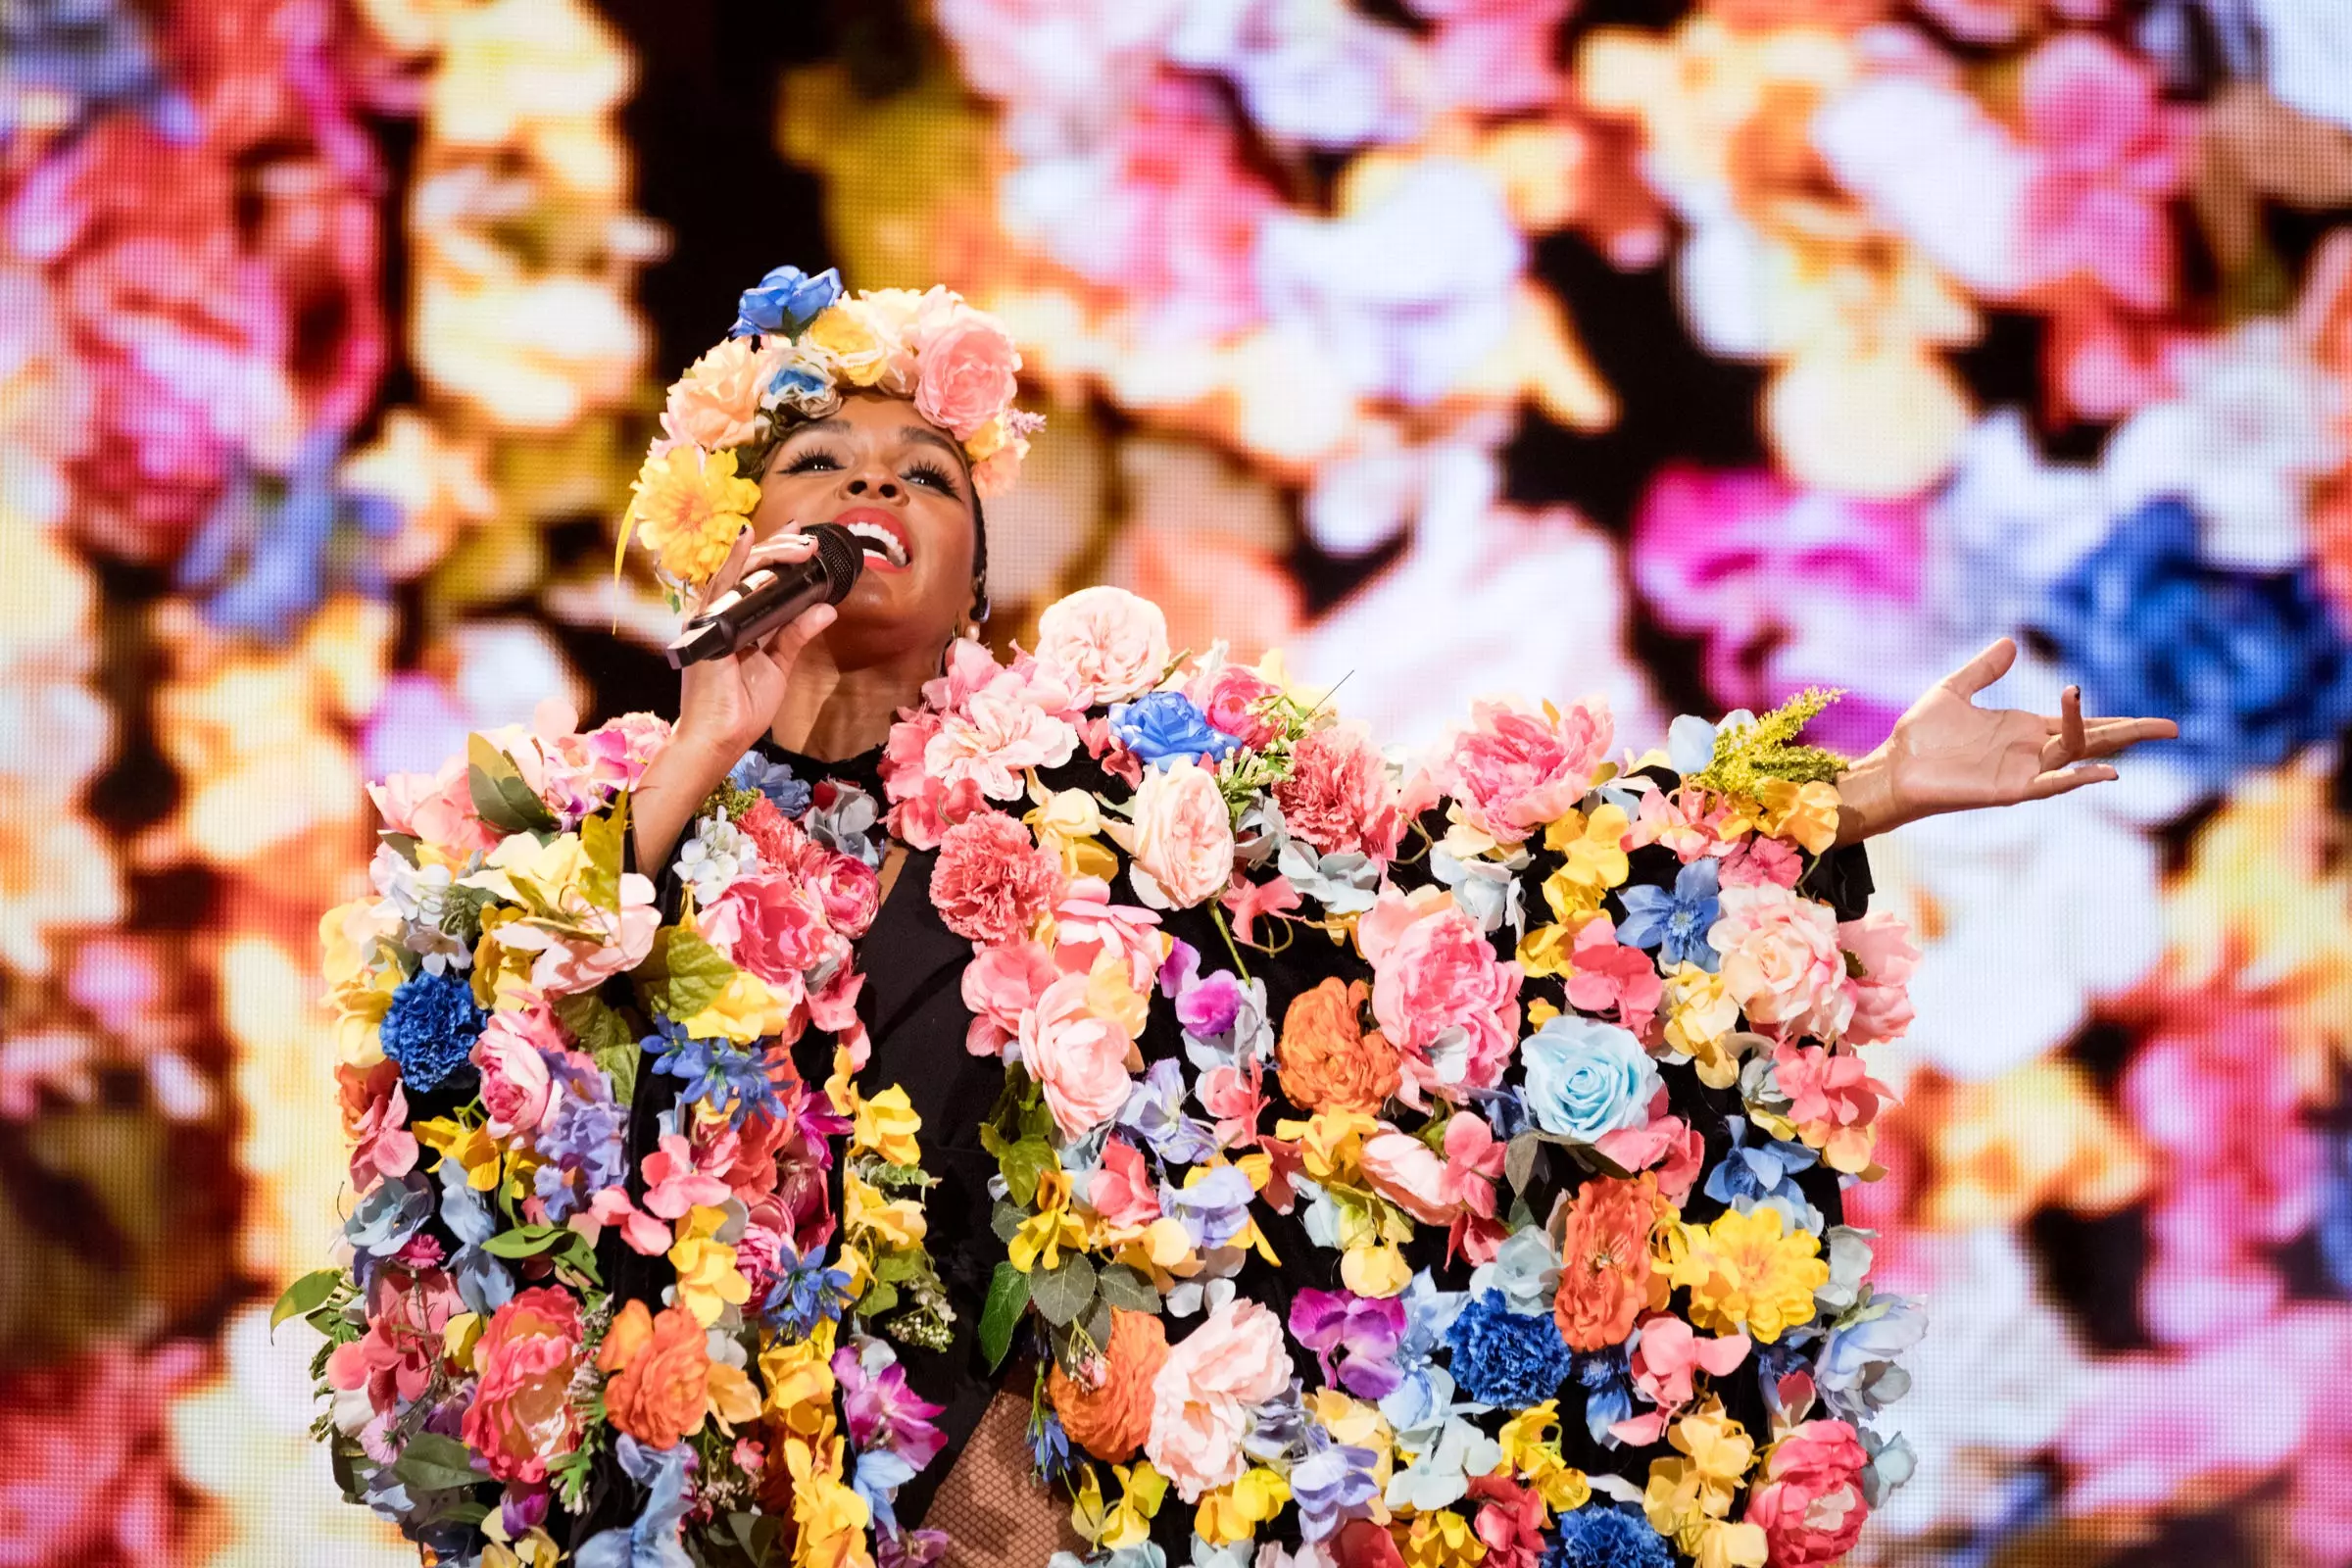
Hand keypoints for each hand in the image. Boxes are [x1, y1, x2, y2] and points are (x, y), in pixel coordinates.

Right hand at [633, 528, 836, 871]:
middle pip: (750, 570)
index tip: (803, 540)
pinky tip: (747, 537)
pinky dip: (735, 560)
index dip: (777, 555)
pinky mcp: (706, 625)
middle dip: (780, 550)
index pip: (757, 580)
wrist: (720, 738)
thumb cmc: (742, 707)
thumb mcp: (778, 665)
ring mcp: (711, 618)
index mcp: (736, 623)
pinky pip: (721, 585)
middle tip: (808, 540)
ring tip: (798, 540)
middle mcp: (720, 615)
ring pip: (740, 571)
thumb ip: (797, 633)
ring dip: (769, 552)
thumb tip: (827, 607)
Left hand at [1833, 637, 2178, 843]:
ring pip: (2075, 754)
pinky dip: (2079, 778)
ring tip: (2131, 729)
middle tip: (2174, 728)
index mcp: (2025, 728)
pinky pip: (2052, 784)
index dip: (2118, 721)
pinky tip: (2105, 771)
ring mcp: (2023, 771)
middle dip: (2132, 733)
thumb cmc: (1920, 736)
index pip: (2082, 723)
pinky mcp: (2009, 790)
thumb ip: (1984, 669)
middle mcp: (2031, 751)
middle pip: (2093, 739)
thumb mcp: (1954, 690)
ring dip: (2098, 738)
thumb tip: (2010, 643)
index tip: (2157, 722)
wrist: (1893, 767)